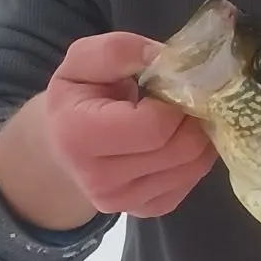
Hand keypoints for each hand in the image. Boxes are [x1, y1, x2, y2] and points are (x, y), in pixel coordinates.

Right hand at [41, 31, 218, 218]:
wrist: (61, 144)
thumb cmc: (76, 96)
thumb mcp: (83, 60)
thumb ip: (119, 50)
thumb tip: (163, 58)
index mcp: (79, 137)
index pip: (155, 127)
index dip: (177, 100)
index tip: (174, 83)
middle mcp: (100, 180)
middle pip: (179, 149)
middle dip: (194, 117)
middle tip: (188, 97)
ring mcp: (124, 202)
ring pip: (192, 168)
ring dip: (200, 136)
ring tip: (183, 115)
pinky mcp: (145, 210)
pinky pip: (190, 182)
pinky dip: (195, 157)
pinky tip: (178, 138)